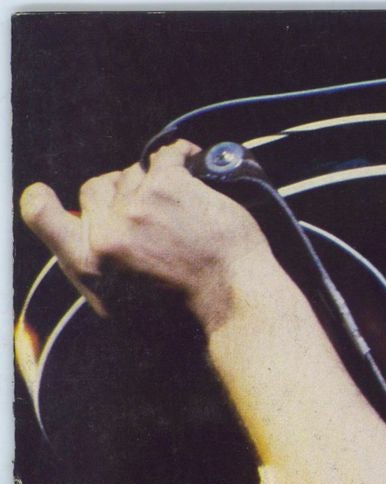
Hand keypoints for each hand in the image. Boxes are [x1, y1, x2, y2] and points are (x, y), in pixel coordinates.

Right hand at [19, 139, 273, 329]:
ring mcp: (134, 209)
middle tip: (157, 220)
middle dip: (123, 196)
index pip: (41, 215)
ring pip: (135, 174)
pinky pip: (167, 155)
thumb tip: (91, 233)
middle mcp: (105, 237)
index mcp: (88, 267)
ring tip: (185, 209)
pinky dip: (183, 157)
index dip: (43, 200)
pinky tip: (194, 164)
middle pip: (97, 188)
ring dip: (158, 185)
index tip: (46, 194)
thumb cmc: (193, 318)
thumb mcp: (126, 310)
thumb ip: (100, 268)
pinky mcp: (167, 188)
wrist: (236, 314)